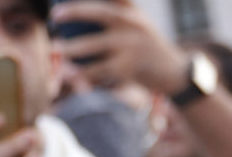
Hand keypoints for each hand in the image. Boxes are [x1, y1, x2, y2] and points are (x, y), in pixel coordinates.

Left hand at [50, 0, 190, 91]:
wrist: (176, 73)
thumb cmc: (149, 47)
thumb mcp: (139, 23)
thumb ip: (120, 12)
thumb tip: (80, 12)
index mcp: (133, 12)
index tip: (64, 1)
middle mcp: (133, 24)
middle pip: (100, 13)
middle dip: (75, 12)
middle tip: (55, 15)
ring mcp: (132, 46)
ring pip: (95, 45)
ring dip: (72, 48)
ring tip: (56, 49)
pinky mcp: (130, 68)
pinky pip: (100, 69)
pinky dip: (83, 73)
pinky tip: (70, 73)